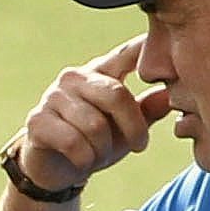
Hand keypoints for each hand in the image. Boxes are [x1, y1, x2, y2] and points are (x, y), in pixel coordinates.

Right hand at [14, 37, 174, 194]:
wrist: (56, 171)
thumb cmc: (95, 143)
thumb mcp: (127, 128)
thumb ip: (148, 110)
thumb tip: (172, 95)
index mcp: (100, 73)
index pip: (126, 54)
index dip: (144, 47)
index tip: (169, 39)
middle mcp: (75, 77)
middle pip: (115, 95)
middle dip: (133, 128)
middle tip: (140, 145)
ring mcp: (53, 97)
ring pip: (94, 125)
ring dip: (104, 149)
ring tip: (100, 154)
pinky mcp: (37, 121)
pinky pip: (73, 142)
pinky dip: (85, 159)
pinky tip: (82, 161)